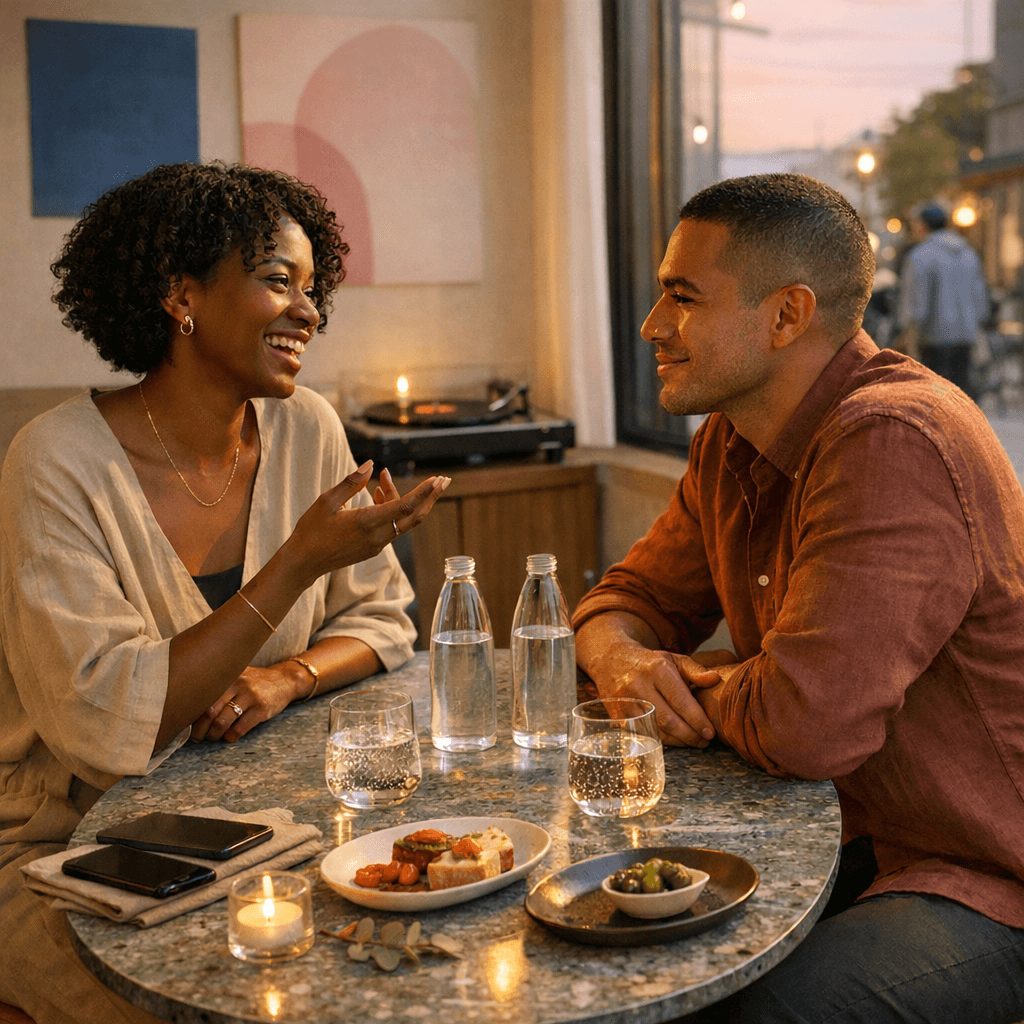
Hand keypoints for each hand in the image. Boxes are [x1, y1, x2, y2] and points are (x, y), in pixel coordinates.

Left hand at [190, 662, 305, 742]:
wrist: (285, 680)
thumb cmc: (255, 682)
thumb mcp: (237, 675)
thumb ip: (218, 685)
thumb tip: (191, 706)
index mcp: (228, 676)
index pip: (202, 697)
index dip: (191, 714)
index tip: (186, 725)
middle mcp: (238, 684)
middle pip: (209, 711)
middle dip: (200, 729)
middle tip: (197, 737)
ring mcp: (251, 697)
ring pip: (222, 722)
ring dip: (214, 735)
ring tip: (213, 737)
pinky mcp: (261, 710)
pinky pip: (239, 729)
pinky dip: (230, 737)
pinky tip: (229, 737)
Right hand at [287, 461, 448, 583]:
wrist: (304, 563)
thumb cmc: (312, 530)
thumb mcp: (327, 501)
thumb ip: (351, 483)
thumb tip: (371, 464)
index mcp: (366, 522)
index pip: (404, 506)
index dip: (424, 492)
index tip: (437, 479)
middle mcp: (377, 536)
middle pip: (415, 516)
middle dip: (431, 497)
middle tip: (444, 480)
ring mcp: (377, 544)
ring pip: (403, 520)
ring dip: (406, 500)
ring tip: (384, 479)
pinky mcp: (374, 548)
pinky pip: (392, 527)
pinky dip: (393, 509)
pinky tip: (379, 495)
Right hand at [593, 640, 720, 746]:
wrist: (611, 660)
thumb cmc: (649, 663)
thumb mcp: (673, 659)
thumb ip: (695, 670)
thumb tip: (715, 679)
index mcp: (657, 670)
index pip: (680, 700)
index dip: (697, 719)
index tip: (710, 732)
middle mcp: (639, 685)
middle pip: (668, 720)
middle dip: (690, 735)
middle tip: (704, 741)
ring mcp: (626, 702)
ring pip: (655, 731)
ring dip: (678, 741)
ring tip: (693, 741)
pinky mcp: (617, 716)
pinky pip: (643, 735)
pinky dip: (662, 740)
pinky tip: (674, 739)